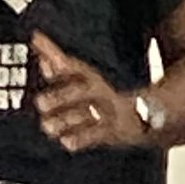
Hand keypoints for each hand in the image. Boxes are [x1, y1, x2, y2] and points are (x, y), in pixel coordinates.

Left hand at [31, 31, 143, 152]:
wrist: (148, 114)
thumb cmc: (103, 93)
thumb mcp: (82, 74)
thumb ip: (57, 60)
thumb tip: (36, 40)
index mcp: (91, 75)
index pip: (73, 66)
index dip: (55, 58)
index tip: (41, 56)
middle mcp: (101, 91)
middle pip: (82, 91)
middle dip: (61, 96)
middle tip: (40, 103)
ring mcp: (108, 111)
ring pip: (88, 115)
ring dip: (66, 120)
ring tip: (46, 126)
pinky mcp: (114, 130)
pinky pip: (98, 135)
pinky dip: (82, 139)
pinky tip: (66, 143)